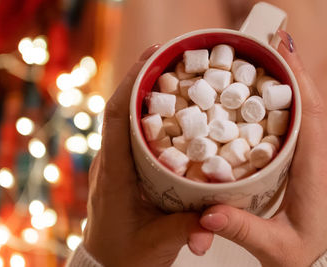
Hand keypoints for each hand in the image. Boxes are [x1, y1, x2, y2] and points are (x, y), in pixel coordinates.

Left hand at [83, 46, 213, 265]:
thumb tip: (215, 218)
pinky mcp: (126, 171)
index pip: (116, 118)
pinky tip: (178, 109)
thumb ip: (186, 229)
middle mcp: (111, 164)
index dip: (131, 84)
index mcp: (113, 175)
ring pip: (129, 119)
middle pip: (123, 108)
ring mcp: (117, 166)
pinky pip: (137, 134)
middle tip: (171, 56)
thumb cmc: (127, 257)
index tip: (151, 59)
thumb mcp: (159, 243)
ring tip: (177, 72)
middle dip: (145, 78)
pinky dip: (154, 115)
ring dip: (149, 93)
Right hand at [199, 31, 326, 265]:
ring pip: (306, 107)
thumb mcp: (272, 246)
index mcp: (315, 168)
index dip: (297, 79)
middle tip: (270, 35)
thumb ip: (241, 228)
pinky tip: (267, 87)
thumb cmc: (304, 257)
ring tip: (267, 49)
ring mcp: (316, 156)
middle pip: (309, 100)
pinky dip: (286, 98)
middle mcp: (320, 155)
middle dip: (291, 67)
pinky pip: (300, 120)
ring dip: (290, 78)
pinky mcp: (308, 160)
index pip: (311, 113)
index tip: (282, 49)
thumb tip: (207, 213)